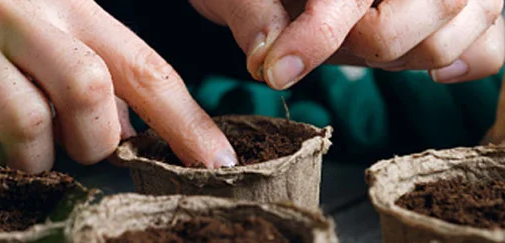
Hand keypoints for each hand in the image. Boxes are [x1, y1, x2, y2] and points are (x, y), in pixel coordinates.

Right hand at [0, 0, 236, 171]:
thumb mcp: (41, 23)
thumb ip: (87, 68)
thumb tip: (127, 132)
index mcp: (65, 2)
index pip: (141, 66)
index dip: (185, 120)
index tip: (215, 161)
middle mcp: (19, 14)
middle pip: (91, 91)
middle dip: (98, 141)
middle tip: (84, 152)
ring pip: (30, 123)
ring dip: (37, 159)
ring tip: (25, 156)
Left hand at [191, 0, 503, 88]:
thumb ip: (254, 11)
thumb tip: (266, 59)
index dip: (314, 36)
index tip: (277, 71)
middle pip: (435, 4)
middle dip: (373, 42)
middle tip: (331, 44)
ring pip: (463, 25)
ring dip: (406, 55)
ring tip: (365, 42)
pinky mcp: (483, 5)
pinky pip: (491, 46)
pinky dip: (461, 63)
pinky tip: (425, 68)